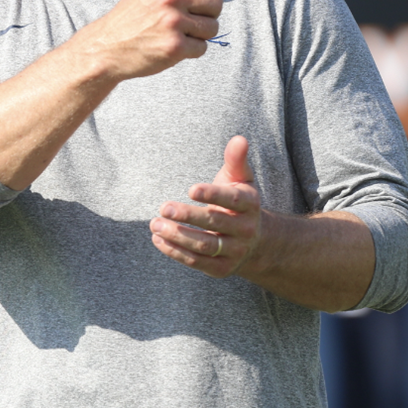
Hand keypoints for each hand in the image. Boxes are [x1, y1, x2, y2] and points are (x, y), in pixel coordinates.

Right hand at [81, 0, 255, 80]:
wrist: (105, 47)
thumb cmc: (133, 17)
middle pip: (216, 4)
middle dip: (204, 14)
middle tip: (177, 21)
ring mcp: (173, 21)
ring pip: (212, 27)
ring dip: (198, 34)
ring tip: (171, 34)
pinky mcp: (175, 46)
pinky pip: (202, 47)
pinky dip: (191, 51)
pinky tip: (169, 48)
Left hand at [149, 135, 262, 277]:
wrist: (253, 241)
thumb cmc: (237, 201)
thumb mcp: (239, 179)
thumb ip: (236, 160)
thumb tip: (239, 138)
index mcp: (250, 204)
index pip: (232, 199)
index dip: (212, 194)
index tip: (190, 189)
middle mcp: (246, 229)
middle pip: (215, 222)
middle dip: (187, 215)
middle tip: (163, 207)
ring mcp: (235, 251)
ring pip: (205, 245)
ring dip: (177, 235)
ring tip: (154, 224)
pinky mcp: (221, 268)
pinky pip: (197, 262)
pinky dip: (176, 252)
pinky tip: (158, 239)